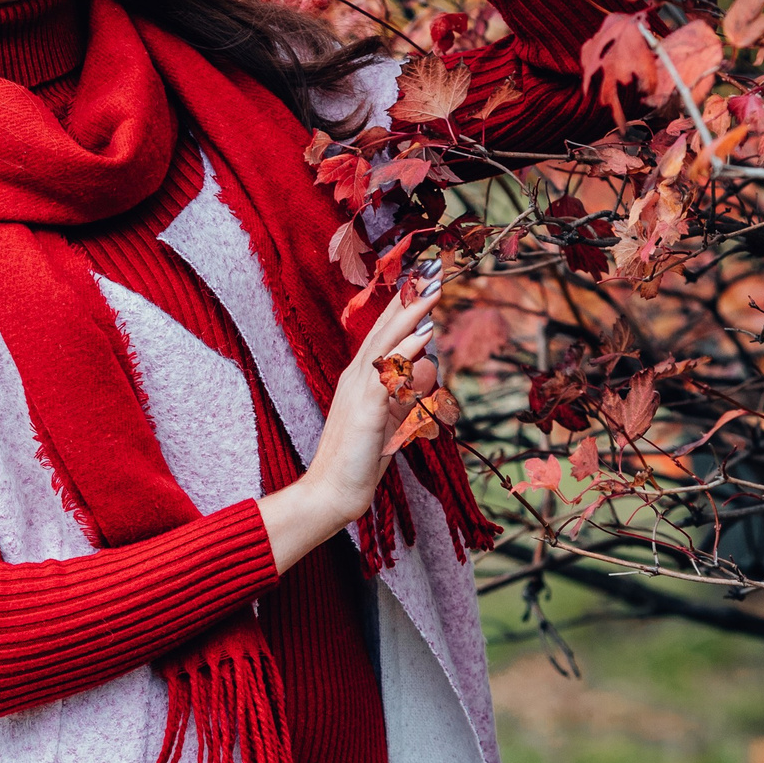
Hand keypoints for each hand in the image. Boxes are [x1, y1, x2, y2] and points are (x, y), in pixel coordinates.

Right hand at [257, 281, 443, 573]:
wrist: (332, 491)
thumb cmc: (360, 460)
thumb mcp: (391, 421)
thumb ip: (408, 394)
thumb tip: (428, 369)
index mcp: (360, 379)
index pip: (385, 334)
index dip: (403, 306)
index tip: (422, 281)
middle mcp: (356, 377)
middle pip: (385, 329)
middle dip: (408, 300)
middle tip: (430, 271)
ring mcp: (359, 392)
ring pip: (387, 344)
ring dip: (410, 316)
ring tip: (431, 290)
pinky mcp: (366, 411)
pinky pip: (388, 376)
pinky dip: (406, 353)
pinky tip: (423, 336)